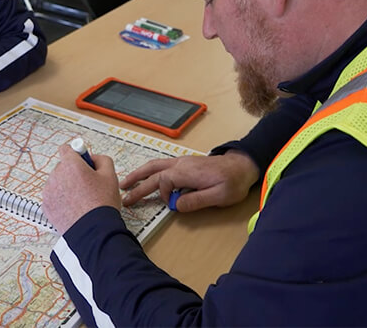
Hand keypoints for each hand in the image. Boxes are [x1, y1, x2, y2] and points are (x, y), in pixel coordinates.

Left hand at [42, 144, 121, 233]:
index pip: (67, 149)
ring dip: (66, 186)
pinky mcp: (46, 205)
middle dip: (73, 173)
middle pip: (63, 167)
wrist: (94, 232)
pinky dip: (61, 200)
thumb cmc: (102, 204)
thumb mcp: (111, 175)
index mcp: (71, 165)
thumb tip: (93, 158)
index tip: (83, 162)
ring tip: (82, 200)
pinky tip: (74, 208)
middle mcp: (56, 175)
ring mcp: (49, 191)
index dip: (77, 154)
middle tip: (87, 185)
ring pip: (57, 182)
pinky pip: (53, 197)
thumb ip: (102, 160)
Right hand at [119, 150, 258, 211]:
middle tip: (123, 195)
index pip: (163, 181)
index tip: (171, 204)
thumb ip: (196, 200)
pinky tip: (144, 177)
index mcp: (186, 171)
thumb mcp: (219, 196)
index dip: (163, 194)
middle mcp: (180, 164)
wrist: (243, 165)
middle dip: (136, 183)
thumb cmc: (233, 182)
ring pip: (154, 166)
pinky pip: (161, 165)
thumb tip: (175, 205)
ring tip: (125, 183)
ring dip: (139, 174)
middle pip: (152, 171)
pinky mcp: (185, 163)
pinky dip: (148, 171)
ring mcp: (182, 161)